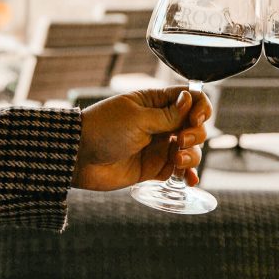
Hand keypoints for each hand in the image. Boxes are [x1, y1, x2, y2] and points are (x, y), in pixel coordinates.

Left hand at [73, 87, 210, 190]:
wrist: (78, 157)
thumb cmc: (104, 129)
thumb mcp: (138, 118)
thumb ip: (168, 114)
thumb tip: (191, 99)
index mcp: (156, 103)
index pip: (191, 99)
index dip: (200, 107)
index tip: (196, 118)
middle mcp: (161, 123)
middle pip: (195, 126)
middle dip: (196, 133)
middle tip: (181, 140)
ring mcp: (158, 146)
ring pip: (190, 149)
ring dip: (192, 155)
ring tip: (177, 160)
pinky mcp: (154, 168)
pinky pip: (178, 171)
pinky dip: (187, 174)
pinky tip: (190, 179)